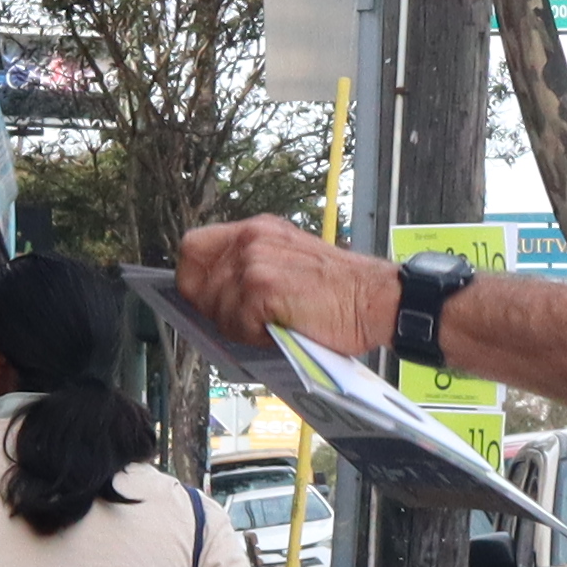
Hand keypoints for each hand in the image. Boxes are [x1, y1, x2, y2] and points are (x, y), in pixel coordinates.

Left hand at [172, 218, 393, 358]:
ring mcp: (254, 262)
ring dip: (239, 328)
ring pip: (215, 309)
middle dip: (215, 312)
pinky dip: (255, 336)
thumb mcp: (289, 264)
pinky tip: (281, 330)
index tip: (204, 300)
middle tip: (248, 324)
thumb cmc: (338, 292)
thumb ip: (252, 269)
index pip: (193, 247)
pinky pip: (235, 323)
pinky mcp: (262, 287)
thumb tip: (213, 295)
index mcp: (256, 230)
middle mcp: (250, 239)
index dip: (192, 279)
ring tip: (273, 325)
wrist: (374, 299)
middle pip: (194, 284)